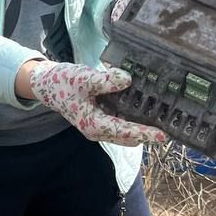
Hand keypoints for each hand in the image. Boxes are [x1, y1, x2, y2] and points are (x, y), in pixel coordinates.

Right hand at [28, 61, 167, 146]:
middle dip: (146, 133)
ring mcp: (98, 127)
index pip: (124, 131)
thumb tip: (128, 80)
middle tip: (167, 125)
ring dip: (140, 127)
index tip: (162, 135)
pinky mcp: (99, 120)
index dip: (144, 132)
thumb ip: (105, 81)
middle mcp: (97, 130)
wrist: (47, 84)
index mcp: (93, 124)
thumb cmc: (64, 82)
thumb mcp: (84, 78)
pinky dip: (131, 119)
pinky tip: (142, 107)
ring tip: (159, 117)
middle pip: (128, 137)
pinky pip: (119, 124)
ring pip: (124, 132)